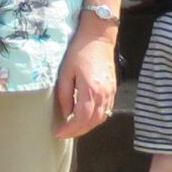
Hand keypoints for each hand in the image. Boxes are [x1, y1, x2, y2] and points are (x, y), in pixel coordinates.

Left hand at [51, 24, 117, 138]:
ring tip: (73, 127)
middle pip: (92, 122)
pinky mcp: (113, 89)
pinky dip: (96, 118)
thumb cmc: (79, 51)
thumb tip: (65, 112)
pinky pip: (106, 110)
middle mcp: (103, 95)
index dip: (70, 129)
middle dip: (78, 131)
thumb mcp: (65, 71)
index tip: (59, 132)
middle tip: (64, 133)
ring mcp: (110, 93)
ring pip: (101, 118)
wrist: (98, 37)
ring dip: (87, 126)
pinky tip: (86, 117)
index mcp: (90, 90)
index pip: (81, 119)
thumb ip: (64, 94)